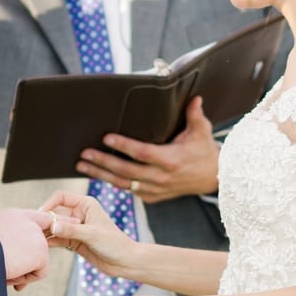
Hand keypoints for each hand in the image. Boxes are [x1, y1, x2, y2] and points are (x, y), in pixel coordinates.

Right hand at [0, 208, 51, 289]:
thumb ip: (5, 237)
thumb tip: (10, 254)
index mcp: (13, 215)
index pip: (39, 219)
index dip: (36, 236)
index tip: (27, 251)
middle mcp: (28, 220)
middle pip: (41, 242)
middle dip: (30, 260)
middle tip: (14, 271)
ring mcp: (37, 235)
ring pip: (39, 259)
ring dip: (22, 270)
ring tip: (4, 272)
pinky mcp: (41, 252)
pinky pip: (40, 272)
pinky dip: (25, 279)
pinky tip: (10, 275)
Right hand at [40, 190, 138, 278]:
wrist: (125, 262)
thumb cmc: (114, 243)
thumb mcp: (92, 235)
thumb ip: (71, 230)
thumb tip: (52, 227)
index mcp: (85, 204)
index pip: (60, 197)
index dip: (49, 204)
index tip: (41, 216)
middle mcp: (79, 214)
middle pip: (55, 212)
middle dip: (45, 220)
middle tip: (34, 231)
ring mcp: (75, 228)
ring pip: (54, 227)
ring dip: (46, 232)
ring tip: (36, 240)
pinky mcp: (74, 241)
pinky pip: (57, 239)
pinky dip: (50, 242)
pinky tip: (43, 247)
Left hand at [77, 96, 219, 201]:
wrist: (213, 178)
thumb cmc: (204, 151)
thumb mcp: (202, 131)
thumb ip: (195, 115)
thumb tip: (195, 97)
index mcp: (171, 160)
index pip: (142, 153)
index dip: (124, 146)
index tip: (107, 138)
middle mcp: (161, 178)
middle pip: (126, 171)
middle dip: (103, 162)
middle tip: (84, 153)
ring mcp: (155, 190)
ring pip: (123, 184)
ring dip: (101, 175)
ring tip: (82, 165)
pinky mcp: (152, 197)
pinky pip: (129, 190)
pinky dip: (113, 183)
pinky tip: (98, 174)